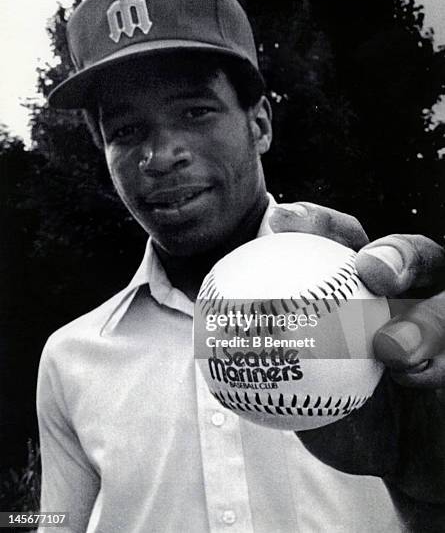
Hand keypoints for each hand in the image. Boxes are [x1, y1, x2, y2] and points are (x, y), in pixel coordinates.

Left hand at [269, 202, 444, 526]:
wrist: (407, 462)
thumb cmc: (351, 419)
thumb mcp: (305, 394)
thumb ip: (273, 364)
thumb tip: (211, 342)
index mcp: (367, 287)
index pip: (346, 241)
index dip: (318, 224)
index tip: (285, 223)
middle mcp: (413, 295)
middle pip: (415, 255)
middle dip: (395, 255)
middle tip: (371, 271)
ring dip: (426, 320)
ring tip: (392, 348)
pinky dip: (438, 361)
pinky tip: (414, 378)